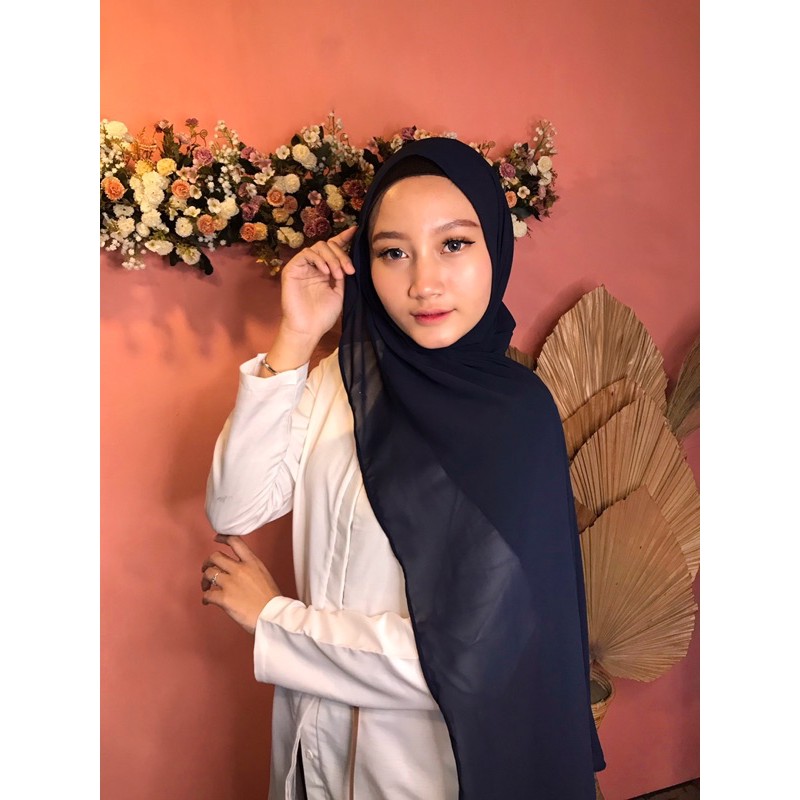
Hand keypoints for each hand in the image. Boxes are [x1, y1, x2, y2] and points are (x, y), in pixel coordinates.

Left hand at [201, 534, 281, 634]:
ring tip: (206, 587)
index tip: (217, 538)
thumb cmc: (270, 600)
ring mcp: (230, 583)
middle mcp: (240, 569)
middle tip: (206, 568)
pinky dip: (205, 597)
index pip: (235, 542)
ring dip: (204, 580)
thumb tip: (237, 570)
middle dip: (207, 562)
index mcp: (252, 562)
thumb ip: (250, 569)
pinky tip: (207, 601)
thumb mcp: (264, 575)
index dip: (223, 538)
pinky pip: (207, 594)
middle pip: (215, 556)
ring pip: (208, 574)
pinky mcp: (224, 598)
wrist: (271, 616)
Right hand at [278, 225, 356, 346]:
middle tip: (349, 271)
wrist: (309, 329)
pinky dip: (319, 260)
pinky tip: (326, 272)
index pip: (334, 248)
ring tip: (338, 275)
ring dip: (332, 258)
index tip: (356, 231)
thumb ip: (343, 274)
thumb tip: (351, 258)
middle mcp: (314, 266)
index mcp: (325, 270)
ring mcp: (302, 267)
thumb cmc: (323, 315)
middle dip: (342, 255)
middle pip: (328, 245)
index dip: (344, 238)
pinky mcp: (292, 269)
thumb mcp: (340, 292)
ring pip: (319, 247)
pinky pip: (307, 254)